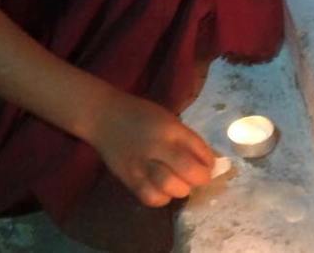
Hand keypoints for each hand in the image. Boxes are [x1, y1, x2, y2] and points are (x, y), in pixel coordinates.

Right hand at [89, 91, 214, 206]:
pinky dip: (162, 198)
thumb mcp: (167, 118)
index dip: (209, 161)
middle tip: (199, 177)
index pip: (198, 148)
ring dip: (181, 189)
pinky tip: (164, 191)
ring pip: (169, 186)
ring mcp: (140, 163)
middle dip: (200, 177)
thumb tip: (206, 161)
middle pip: (187, 169)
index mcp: (169, 127)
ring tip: (181, 183)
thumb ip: (185, 139)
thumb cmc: (140, 114)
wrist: (103, 116)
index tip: (210, 165)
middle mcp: (156, 145)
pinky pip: (149, 196)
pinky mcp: (127, 177)